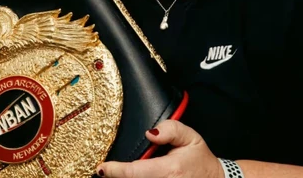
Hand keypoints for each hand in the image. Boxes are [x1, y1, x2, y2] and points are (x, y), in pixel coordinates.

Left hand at [98, 120, 222, 177]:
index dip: (115, 171)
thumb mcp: (190, 137)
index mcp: (170, 169)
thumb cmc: (200, 160)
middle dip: (117, 177)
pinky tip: (128, 177)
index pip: (135, 172)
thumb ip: (171, 129)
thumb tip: (150, 133)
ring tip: (116, 174)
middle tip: (106, 171)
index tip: (102, 167)